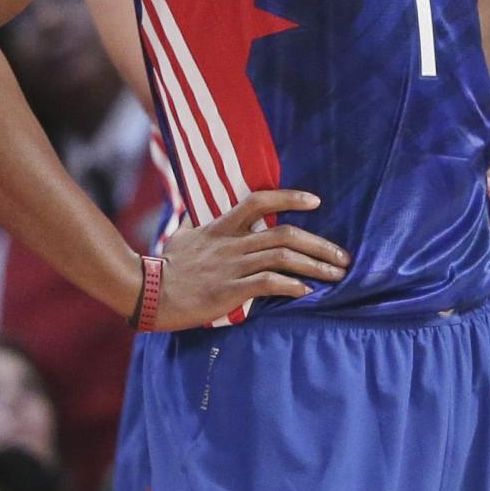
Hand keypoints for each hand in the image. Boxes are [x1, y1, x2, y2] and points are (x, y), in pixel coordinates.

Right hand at [149, 188, 346, 324]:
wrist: (147, 293)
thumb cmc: (166, 265)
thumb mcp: (182, 235)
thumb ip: (198, 222)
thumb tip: (199, 208)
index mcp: (221, 227)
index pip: (258, 201)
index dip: (289, 197)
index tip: (316, 202)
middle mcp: (231, 244)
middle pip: (286, 234)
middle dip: (320, 245)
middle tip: (342, 256)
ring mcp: (232, 267)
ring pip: (283, 258)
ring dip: (316, 266)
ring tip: (336, 275)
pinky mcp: (230, 290)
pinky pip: (269, 284)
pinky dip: (292, 286)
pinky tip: (306, 291)